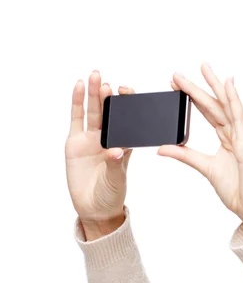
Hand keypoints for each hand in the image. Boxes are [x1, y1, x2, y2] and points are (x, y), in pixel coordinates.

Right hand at [65, 70, 136, 224]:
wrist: (95, 206)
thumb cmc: (111, 192)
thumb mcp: (117, 179)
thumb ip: (116, 164)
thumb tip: (115, 151)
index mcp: (125, 144)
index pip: (128, 120)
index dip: (128, 105)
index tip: (128, 92)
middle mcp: (109, 138)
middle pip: (109, 112)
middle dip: (107, 95)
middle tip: (107, 80)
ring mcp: (92, 138)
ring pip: (93, 111)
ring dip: (94, 94)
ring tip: (95, 76)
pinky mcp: (75, 142)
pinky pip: (77, 119)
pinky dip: (77, 103)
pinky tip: (78, 87)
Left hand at [159, 63, 242, 233]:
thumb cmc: (236, 190)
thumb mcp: (205, 168)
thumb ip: (185, 155)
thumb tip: (162, 147)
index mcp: (228, 139)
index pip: (208, 112)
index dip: (193, 98)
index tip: (176, 84)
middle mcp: (237, 134)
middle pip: (216, 105)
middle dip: (200, 86)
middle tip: (182, 71)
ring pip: (227, 105)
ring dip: (215, 85)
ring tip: (203, 67)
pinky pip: (239, 117)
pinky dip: (234, 99)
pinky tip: (227, 84)